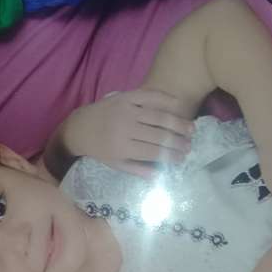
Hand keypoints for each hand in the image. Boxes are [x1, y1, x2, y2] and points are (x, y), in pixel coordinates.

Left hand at [64, 90, 193, 177]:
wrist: (81, 127)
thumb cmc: (101, 149)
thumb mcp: (116, 164)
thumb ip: (138, 170)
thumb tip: (159, 176)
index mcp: (123, 148)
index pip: (153, 152)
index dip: (170, 155)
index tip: (183, 158)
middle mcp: (125, 128)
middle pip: (159, 135)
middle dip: (177, 141)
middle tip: (190, 145)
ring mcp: (126, 110)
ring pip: (158, 116)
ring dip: (177, 123)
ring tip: (190, 129)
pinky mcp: (126, 96)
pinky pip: (149, 95)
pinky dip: (165, 98)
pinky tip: (178, 104)